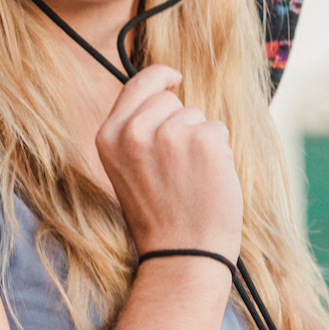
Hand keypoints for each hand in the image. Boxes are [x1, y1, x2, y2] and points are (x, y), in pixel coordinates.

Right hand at [95, 65, 242, 260]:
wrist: (182, 252)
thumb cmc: (159, 215)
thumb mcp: (127, 168)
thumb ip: (135, 130)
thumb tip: (163, 91)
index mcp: (109, 136)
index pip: (136, 85)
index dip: (159, 77)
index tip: (174, 78)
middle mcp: (133, 131)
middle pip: (170, 101)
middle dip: (181, 123)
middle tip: (177, 167)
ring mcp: (169, 134)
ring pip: (197, 116)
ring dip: (201, 140)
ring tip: (191, 178)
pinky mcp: (203, 140)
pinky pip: (217, 130)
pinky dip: (219, 152)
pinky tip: (208, 179)